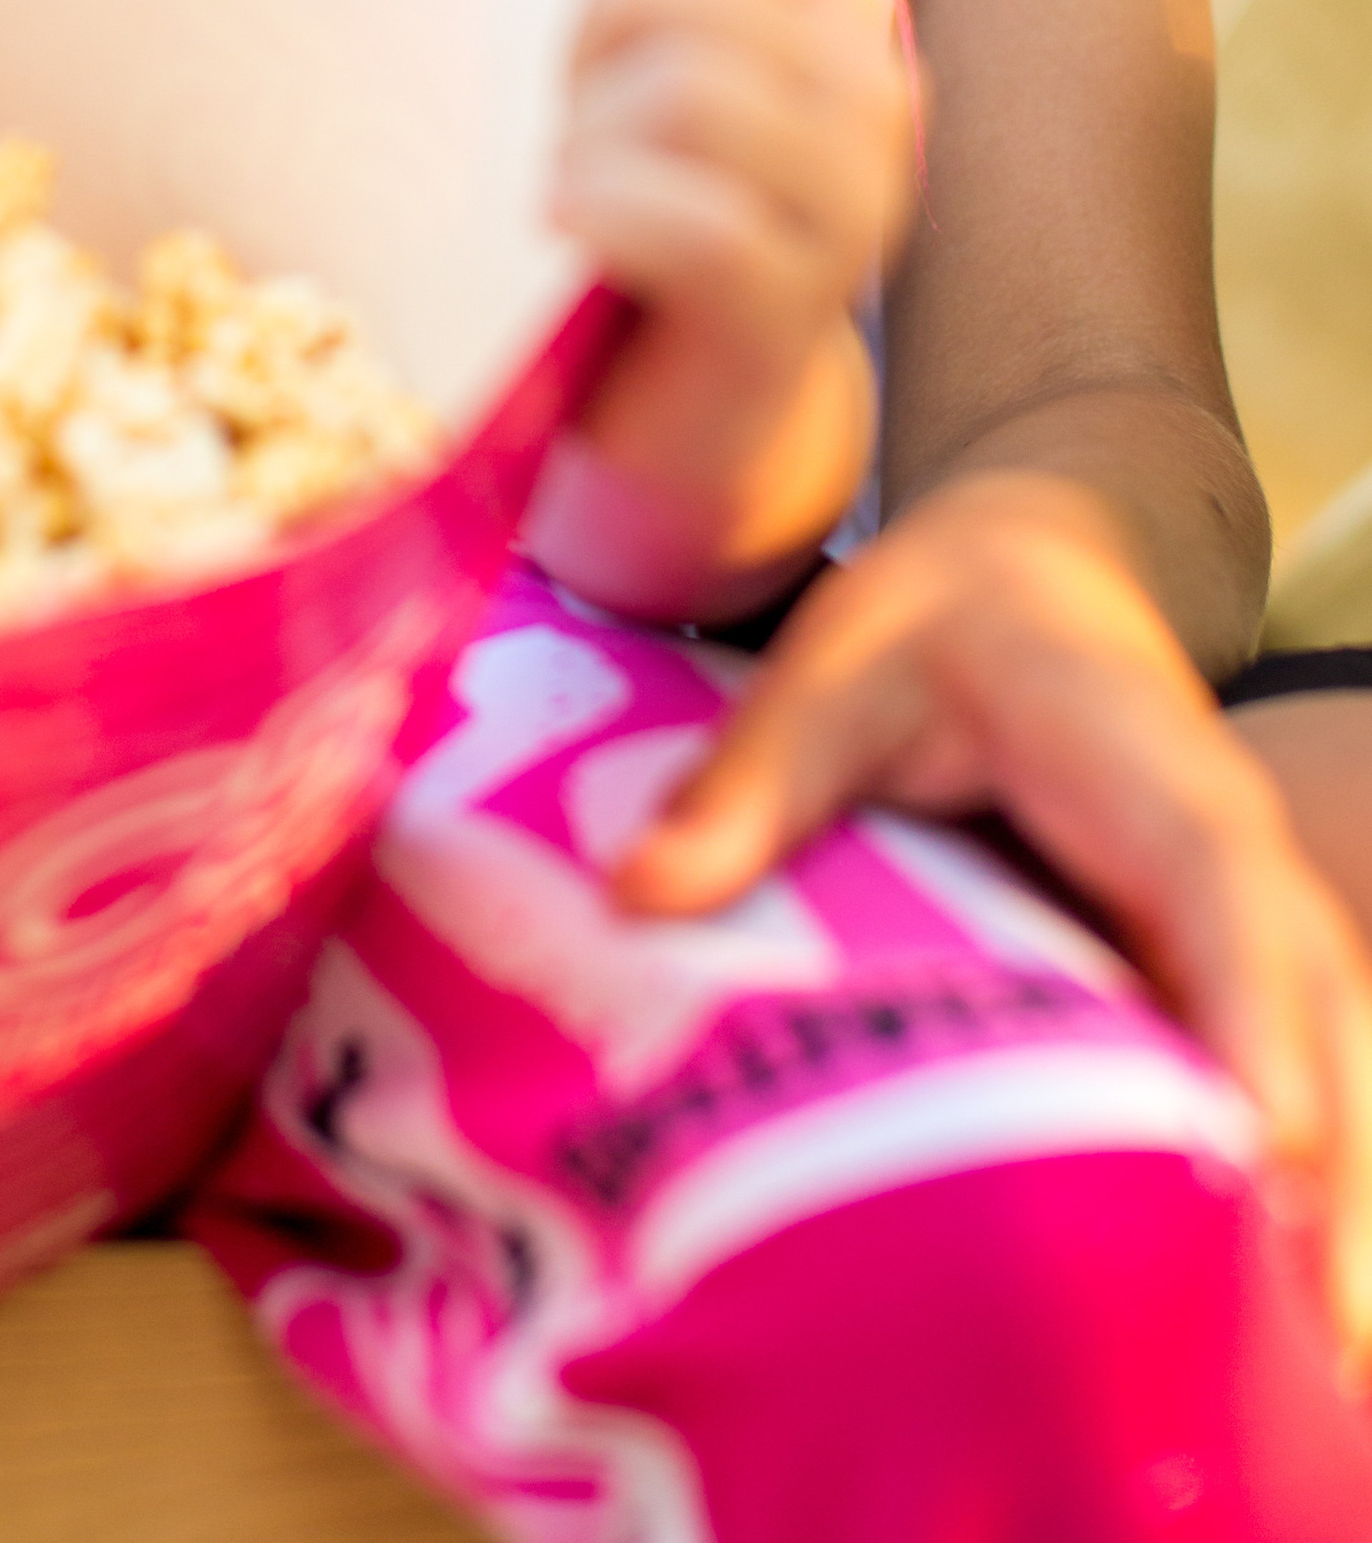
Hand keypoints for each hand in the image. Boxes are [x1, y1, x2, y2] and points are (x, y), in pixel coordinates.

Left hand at [528, 0, 912, 617]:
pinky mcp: (798, 307)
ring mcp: (854, 202)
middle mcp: (874, 82)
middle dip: (569, 47)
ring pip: (684, 92)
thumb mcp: (637, 33)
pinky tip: (563, 226)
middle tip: (553, 120)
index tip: (573, 32)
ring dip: (580, 134)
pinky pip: (696, 223)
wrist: (681, 396)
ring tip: (562, 178)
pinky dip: (603, 212)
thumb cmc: (649, 189)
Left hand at [615, 469, 1371, 1367]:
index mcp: (1150, 767)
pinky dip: (1284, 1194)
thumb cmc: (940, 616)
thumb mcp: (838, 664)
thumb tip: (641, 894)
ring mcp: (1238, 934)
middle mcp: (1229, 864)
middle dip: (1332, 1172)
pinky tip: (1260, 1322)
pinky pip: (1274, 1085)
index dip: (1250, 1010)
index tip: (1263, 1140)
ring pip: (1327, 1065)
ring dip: (1329, 1207)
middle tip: (1320, 1337)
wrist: (1034, 577)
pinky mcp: (1216, 986)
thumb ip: (755, 776)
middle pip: (1317, 1012)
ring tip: (1310, 1365)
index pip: (1220, 888)